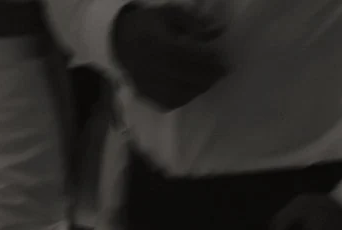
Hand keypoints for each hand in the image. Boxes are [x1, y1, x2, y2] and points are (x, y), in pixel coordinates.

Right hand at [111, 2, 228, 110]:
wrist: (120, 41)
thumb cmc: (148, 25)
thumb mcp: (171, 15)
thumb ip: (194, 23)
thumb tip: (219, 30)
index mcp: (155, 43)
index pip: (185, 55)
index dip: (206, 59)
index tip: (222, 59)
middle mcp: (149, 66)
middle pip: (183, 77)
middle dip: (207, 76)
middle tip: (222, 72)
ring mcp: (145, 83)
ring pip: (178, 93)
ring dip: (198, 88)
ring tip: (209, 80)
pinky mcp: (144, 94)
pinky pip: (168, 102)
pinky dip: (184, 98)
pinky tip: (192, 89)